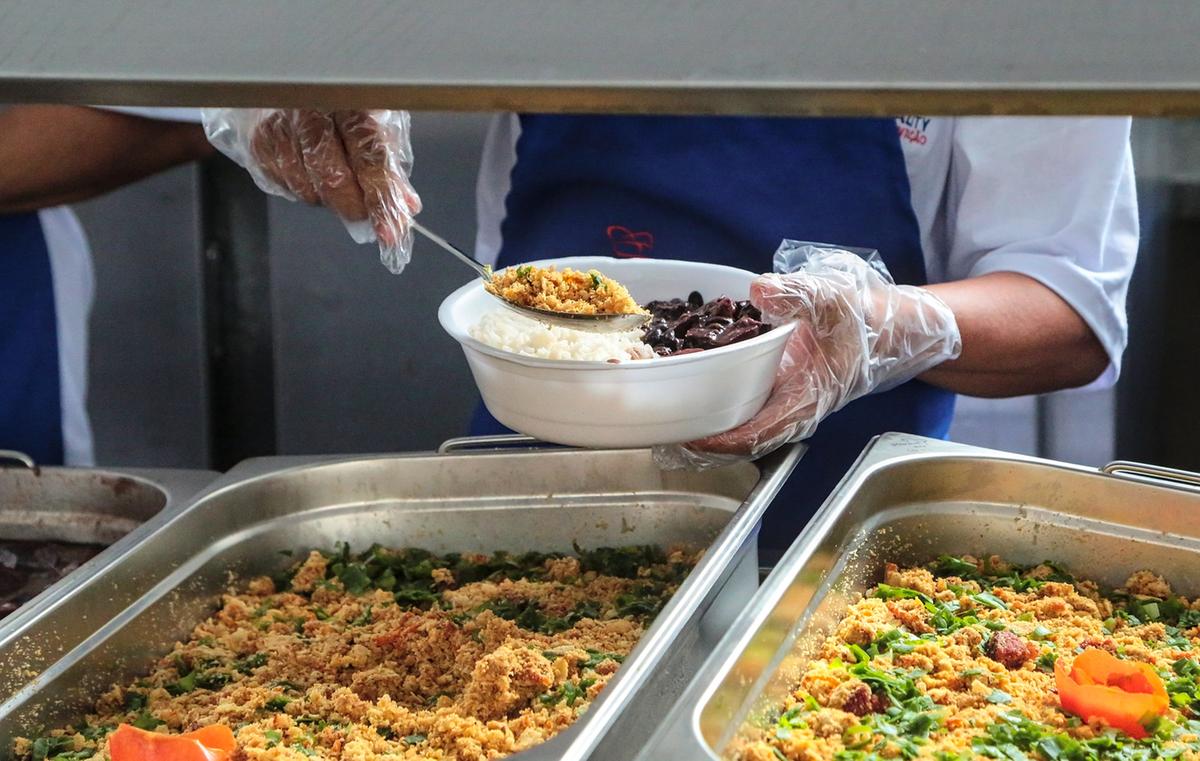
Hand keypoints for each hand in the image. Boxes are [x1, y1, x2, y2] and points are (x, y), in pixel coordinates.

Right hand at [202, 108, 420, 273]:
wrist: (291, 76)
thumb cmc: (343, 101)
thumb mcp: (378, 122)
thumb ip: (390, 166)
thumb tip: (405, 207)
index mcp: (352, 100)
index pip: (370, 158)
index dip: (381, 199)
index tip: (390, 232)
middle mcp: (312, 108)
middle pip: (333, 178)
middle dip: (353, 206)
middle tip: (363, 214)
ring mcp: (281, 123)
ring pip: (305, 186)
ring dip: (325, 198)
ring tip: (335, 181)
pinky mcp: (259, 139)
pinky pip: (283, 184)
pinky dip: (302, 188)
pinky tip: (310, 172)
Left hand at [654, 248, 960, 468]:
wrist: (897, 329)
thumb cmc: (873, 321)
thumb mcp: (841, 300)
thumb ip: (802, 294)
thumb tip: (759, 288)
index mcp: (807, 397)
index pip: (759, 433)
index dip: (723, 440)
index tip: (690, 438)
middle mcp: (791, 405)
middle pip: (739, 434)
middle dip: (701, 432)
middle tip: (658, 422)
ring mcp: (783, 396)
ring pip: (738, 419)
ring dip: (703, 415)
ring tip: (662, 406)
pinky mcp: (778, 383)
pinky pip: (742, 399)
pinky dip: (714, 394)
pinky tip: (688, 380)